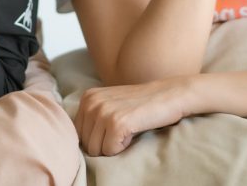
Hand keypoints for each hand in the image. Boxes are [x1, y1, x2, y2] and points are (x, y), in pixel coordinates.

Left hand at [74, 78, 189, 156]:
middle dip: (104, 144)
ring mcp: (103, 112)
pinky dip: (123, 148)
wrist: (169, 96)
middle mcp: (91, 102)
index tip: (114, 127)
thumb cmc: (141, 104)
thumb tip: (77, 143)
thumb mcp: (109, 104)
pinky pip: (110, 151)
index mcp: (87, 97)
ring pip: (96, 150)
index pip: (78, 134)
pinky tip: (133, 132)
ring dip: (113, 147)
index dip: (98, 138)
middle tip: (123, 129)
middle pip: (86, 144)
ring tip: (128, 130)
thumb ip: (93, 117)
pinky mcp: (116, 123)